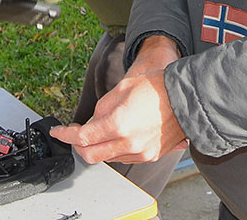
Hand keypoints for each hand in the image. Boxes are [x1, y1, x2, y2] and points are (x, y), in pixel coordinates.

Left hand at [51, 35, 186, 163]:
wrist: (187, 97)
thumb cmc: (158, 87)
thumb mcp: (122, 88)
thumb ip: (102, 108)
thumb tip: (92, 121)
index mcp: (119, 124)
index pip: (82, 137)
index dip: (65, 135)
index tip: (59, 132)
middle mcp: (128, 143)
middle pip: (91, 154)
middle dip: (79, 146)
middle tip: (76, 134)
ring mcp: (141, 151)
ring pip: (108, 157)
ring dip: (99, 146)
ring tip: (104, 128)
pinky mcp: (151, 155)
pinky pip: (125, 156)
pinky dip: (116, 148)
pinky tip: (120, 134)